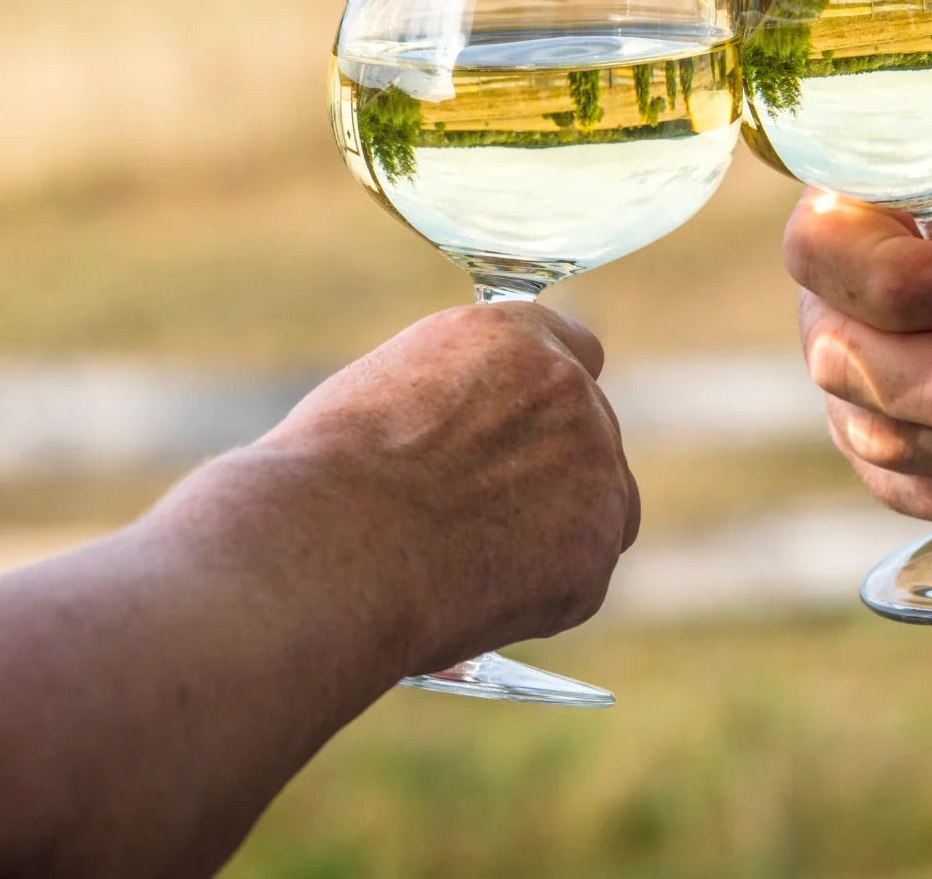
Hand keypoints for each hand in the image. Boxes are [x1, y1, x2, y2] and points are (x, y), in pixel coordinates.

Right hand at [258, 303, 638, 672]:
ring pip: (603, 507)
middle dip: (550, 474)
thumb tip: (477, 433)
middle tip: (480, 519)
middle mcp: (570, 389)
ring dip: (557, 533)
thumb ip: (461, 398)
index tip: (530, 432)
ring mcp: (595, 468)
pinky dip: (541, 595)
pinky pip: (581, 576)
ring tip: (468, 561)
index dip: (549, 400)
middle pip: (591, 435)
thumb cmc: (328, 474)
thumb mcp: (391, 390)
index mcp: (514, 336)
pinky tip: (474, 595)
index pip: (576, 350)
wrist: (329, 546)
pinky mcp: (596, 548)